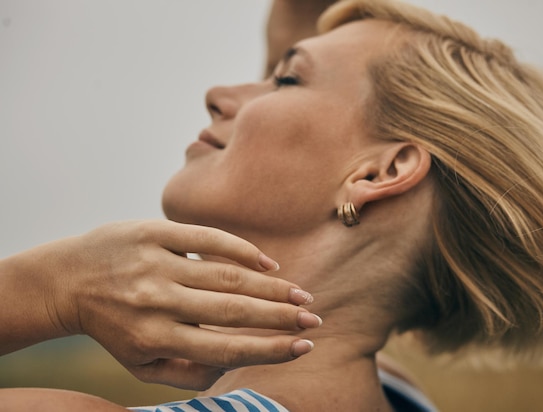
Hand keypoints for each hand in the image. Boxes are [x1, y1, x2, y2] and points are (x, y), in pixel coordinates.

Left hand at [2, 220, 319, 389]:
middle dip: (280, 317)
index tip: (302, 347)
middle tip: (313, 320)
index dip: (268, 349)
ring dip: (270, 287)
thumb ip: (187, 372)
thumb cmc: (113, 327)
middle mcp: (157, 302)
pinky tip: (267, 265)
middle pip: (233, 310)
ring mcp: (156, 264)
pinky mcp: (153, 232)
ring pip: (226, 275)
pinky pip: (207, 239)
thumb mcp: (140, 363)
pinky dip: (242, 250)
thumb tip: (235, 365)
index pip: (224, 348)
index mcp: (154, 338)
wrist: (66, 281)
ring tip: (300, 295)